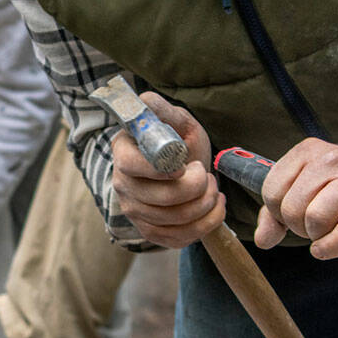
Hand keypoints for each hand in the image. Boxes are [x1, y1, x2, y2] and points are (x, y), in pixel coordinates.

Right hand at [111, 93, 223, 248]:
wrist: (188, 170)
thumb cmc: (180, 143)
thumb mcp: (177, 121)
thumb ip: (162, 110)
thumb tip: (144, 99)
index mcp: (123, 152)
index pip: (130, 166)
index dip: (160, 169)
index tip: (185, 165)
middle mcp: (122, 184)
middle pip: (160, 199)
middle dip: (197, 188)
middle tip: (208, 175)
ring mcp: (134, 211)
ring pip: (174, 221)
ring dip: (206, 205)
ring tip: (214, 189)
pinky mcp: (150, 231)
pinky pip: (179, 238)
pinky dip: (207, 224)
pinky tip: (214, 207)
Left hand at [252, 139, 337, 258]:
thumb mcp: (309, 191)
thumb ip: (277, 214)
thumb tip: (262, 240)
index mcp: (309, 151)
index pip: (271, 191)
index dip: (278, 213)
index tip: (298, 214)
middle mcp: (332, 159)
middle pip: (290, 208)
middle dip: (299, 227)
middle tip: (318, 224)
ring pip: (313, 219)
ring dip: (317, 236)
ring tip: (332, 229)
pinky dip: (330, 248)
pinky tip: (329, 247)